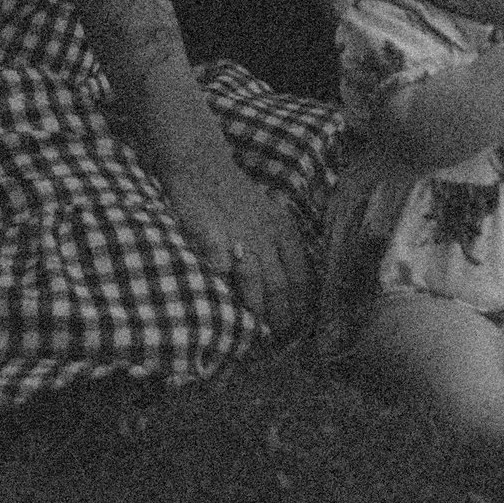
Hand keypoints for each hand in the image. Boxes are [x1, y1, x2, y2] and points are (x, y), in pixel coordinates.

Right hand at [178, 172, 310, 338]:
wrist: (202, 166)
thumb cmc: (237, 196)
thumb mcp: (269, 215)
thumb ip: (280, 247)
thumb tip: (294, 289)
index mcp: (284, 229)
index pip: (301, 276)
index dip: (301, 305)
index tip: (299, 324)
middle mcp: (266, 234)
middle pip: (279, 285)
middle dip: (281, 316)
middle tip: (279, 336)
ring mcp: (239, 236)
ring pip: (254, 282)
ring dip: (256, 310)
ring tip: (257, 332)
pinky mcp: (212, 236)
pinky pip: (221, 269)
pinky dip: (224, 289)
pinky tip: (225, 305)